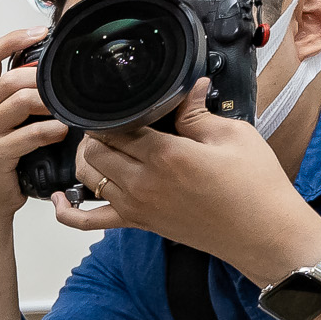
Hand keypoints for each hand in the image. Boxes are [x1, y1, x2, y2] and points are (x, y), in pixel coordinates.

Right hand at [0, 28, 72, 220]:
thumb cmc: (2, 163)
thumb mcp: (2, 126)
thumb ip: (15, 100)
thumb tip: (50, 74)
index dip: (12, 40)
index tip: (40, 31)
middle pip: (8, 79)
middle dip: (41, 77)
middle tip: (64, 83)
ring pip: (18, 101)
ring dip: (50, 101)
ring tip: (67, 108)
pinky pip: (28, 134)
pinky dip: (51, 130)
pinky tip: (62, 131)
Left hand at [71, 79, 320, 281]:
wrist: (263, 233)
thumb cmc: (255, 185)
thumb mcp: (234, 137)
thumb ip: (198, 113)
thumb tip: (187, 85)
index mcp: (166, 155)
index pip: (117, 127)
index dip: (112, 111)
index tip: (117, 101)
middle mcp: (142, 182)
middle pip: (94, 150)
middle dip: (95, 132)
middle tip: (109, 120)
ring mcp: (135, 205)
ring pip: (87, 178)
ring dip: (85, 159)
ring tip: (97, 143)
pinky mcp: (137, 223)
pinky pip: (88, 222)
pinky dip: (67, 211)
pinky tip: (58, 198)